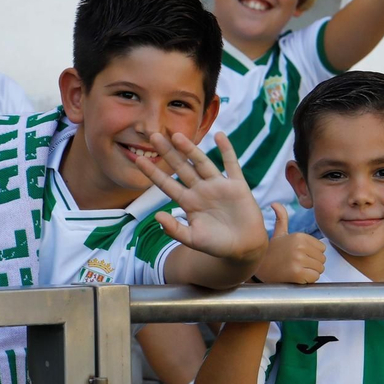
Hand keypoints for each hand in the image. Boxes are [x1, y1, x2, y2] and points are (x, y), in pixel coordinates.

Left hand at [132, 131, 269, 266]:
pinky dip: (227, 150)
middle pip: (181, 168)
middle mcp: (201, 190)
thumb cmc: (217, 245)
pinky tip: (220, 135)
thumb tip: (157, 216)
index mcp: (188, 202)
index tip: (138, 160)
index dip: (153, 173)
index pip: (167, 184)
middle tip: (154, 136)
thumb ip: (174, 229)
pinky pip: (231, 164)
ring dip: (190, 149)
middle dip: (168, 153)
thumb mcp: (193, 239)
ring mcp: (218, 185)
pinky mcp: (237, 185)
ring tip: (177, 136)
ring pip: (201, 163)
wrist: (244, 248)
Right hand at [255, 203, 324, 283]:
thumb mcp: (278, 234)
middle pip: (322, 259)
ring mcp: (298, 259)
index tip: (299, 256)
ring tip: (296, 270)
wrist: (259, 269)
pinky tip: (296, 277)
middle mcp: (299, 246)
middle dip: (312, 264)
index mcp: (299, 236)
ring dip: (310, 273)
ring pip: (319, 269)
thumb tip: (275, 203)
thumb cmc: (272, 252)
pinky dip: (307, 280)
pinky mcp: (297, 273)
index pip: (322, 248)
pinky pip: (314, 277)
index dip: (312, 254)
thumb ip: (281, 219)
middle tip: (297, 264)